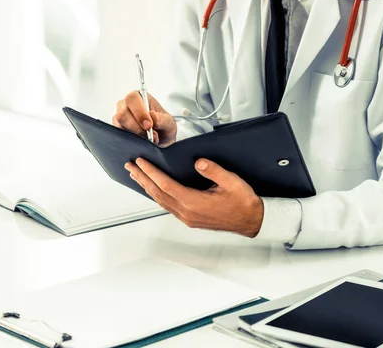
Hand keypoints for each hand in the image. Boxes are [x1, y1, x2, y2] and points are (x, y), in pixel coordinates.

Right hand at [113, 91, 176, 146]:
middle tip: (149, 135)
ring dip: (135, 135)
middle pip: (122, 113)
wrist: (162, 140)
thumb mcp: (169, 123)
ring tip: (149, 139)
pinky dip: (131, 140)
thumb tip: (153, 116)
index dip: (139, 112)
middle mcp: (127, 105)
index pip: (132, 98)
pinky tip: (141, 141)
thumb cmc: (163, 127)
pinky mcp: (118, 129)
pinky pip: (119, 135)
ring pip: (120, 125)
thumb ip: (163, 120)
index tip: (149, 125)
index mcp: (140, 96)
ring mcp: (121, 118)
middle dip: (136, 127)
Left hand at [125, 158, 263, 237]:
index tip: (141, 162)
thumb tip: (198, 162)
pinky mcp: (190, 219)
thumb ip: (214, 171)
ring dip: (147, 187)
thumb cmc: (243, 202)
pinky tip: (153, 188)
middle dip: (142, 178)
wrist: (252, 220)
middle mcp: (187, 212)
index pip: (166, 185)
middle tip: (130, 166)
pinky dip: (157, 194)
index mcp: (194, 203)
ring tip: (136, 175)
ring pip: (161, 201)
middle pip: (158, 194)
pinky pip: (168, 205)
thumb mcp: (232, 182)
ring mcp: (187, 217)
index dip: (151, 173)